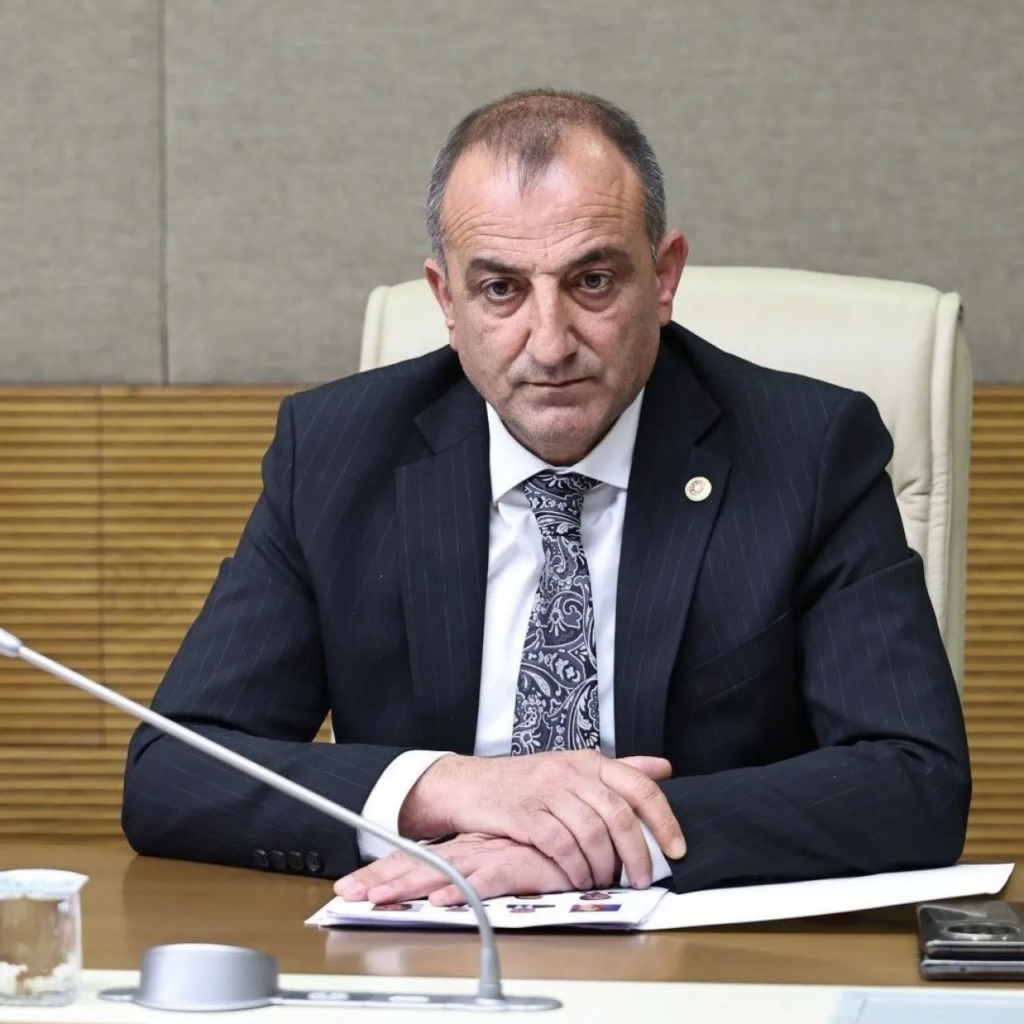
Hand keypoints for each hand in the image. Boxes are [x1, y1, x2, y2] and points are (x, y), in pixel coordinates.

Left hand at [335, 833, 571, 905]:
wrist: (580, 825)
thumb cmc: (545, 845)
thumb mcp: (503, 857)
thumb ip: (479, 871)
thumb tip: (445, 889)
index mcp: (466, 848)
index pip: (417, 859)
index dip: (384, 872)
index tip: (351, 887)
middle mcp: (473, 850)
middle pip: (420, 864)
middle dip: (383, 880)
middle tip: (349, 893)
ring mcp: (493, 855)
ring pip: (444, 871)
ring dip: (410, 885)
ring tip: (380, 898)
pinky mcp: (519, 863)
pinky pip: (487, 879)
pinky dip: (464, 890)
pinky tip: (442, 901)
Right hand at [397, 750, 684, 889]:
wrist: (469, 784)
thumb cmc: (525, 781)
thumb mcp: (573, 768)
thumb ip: (619, 770)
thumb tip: (664, 769)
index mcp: (589, 760)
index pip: (639, 786)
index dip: (664, 819)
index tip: (677, 848)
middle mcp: (571, 772)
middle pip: (619, 815)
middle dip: (636, 854)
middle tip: (641, 878)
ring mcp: (547, 791)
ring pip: (591, 833)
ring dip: (603, 866)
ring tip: (604, 881)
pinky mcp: (524, 813)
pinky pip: (559, 845)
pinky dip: (574, 868)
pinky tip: (577, 878)